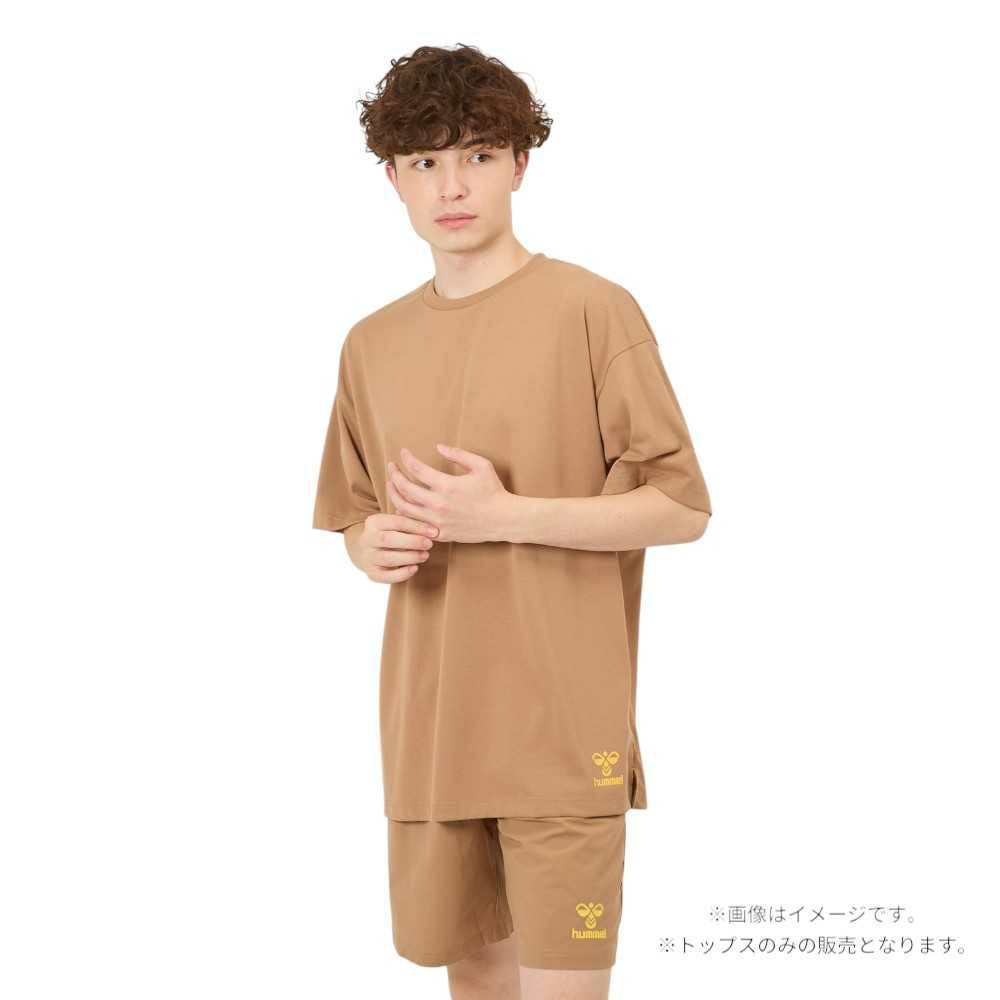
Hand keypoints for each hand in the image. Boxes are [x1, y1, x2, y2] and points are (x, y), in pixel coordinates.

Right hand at [351, 512, 437, 583]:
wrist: (368, 550)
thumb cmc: (390, 534)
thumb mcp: (396, 524)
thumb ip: (410, 522)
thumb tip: (432, 529)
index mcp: (373, 522)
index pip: (396, 522)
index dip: (416, 526)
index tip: (433, 531)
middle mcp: (367, 539)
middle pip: (388, 539)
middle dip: (412, 542)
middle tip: (429, 544)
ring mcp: (368, 557)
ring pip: (388, 558)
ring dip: (410, 557)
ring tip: (425, 555)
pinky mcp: (372, 573)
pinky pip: (386, 576)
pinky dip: (402, 573)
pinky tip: (415, 568)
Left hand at [387, 444, 513, 543]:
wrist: (503, 519)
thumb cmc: (493, 491)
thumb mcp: (481, 466)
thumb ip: (458, 454)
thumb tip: (438, 447)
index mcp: (447, 486)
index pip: (416, 469)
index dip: (407, 459)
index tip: (403, 453)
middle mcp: (439, 504)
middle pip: (405, 488)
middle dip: (394, 474)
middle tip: (391, 466)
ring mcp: (437, 521)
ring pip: (405, 508)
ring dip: (394, 494)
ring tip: (392, 484)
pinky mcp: (440, 533)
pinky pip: (415, 525)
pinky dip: (405, 515)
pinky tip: (402, 506)